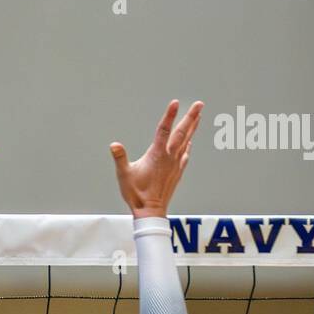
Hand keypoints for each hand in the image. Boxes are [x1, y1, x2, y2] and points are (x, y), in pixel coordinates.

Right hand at [109, 100, 202, 217]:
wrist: (151, 211)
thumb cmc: (137, 194)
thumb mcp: (124, 174)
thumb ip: (120, 158)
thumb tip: (114, 145)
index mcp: (157, 155)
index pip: (163, 130)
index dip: (169, 115)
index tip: (175, 103)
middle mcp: (169, 157)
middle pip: (182, 132)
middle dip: (190, 117)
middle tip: (199, 104)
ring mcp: (175, 164)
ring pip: (186, 141)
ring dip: (192, 127)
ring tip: (198, 117)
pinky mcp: (177, 172)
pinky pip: (186, 154)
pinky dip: (189, 145)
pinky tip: (190, 142)